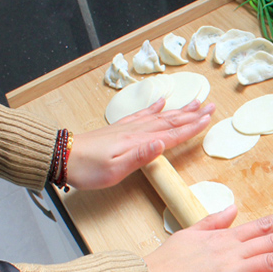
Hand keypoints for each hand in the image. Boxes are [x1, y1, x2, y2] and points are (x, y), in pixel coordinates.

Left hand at [67, 98, 214, 189]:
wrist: (62, 156)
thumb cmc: (88, 168)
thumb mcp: (115, 169)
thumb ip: (140, 156)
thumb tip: (162, 143)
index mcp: (139, 142)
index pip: (171, 134)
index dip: (191, 127)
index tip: (208, 119)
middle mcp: (136, 131)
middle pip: (170, 121)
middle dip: (192, 114)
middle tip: (210, 106)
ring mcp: (128, 128)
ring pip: (160, 116)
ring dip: (179, 110)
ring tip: (194, 102)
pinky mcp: (120, 129)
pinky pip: (142, 115)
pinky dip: (154, 108)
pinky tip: (161, 103)